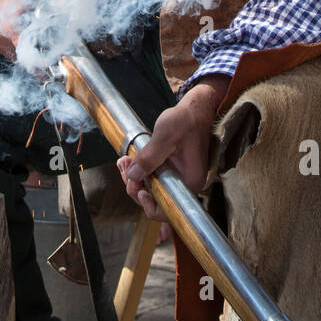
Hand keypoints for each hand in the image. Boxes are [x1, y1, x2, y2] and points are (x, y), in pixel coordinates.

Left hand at [117, 74, 228, 221]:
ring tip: (124, 161)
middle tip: (124, 165)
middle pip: (155, 201)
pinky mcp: (170, 172)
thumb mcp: (166, 136)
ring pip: (151, 190)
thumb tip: (133, 176)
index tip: (137, 186)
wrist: (195, 109)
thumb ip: (150, 157)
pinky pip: (152, 179)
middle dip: (135, 186)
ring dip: (133, 178)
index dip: (148, 204)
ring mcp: (177, 179)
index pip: (167, 211)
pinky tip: (129, 160)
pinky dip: (139, 171)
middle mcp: (185, 186)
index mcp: (189, 183)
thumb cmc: (186, 120)